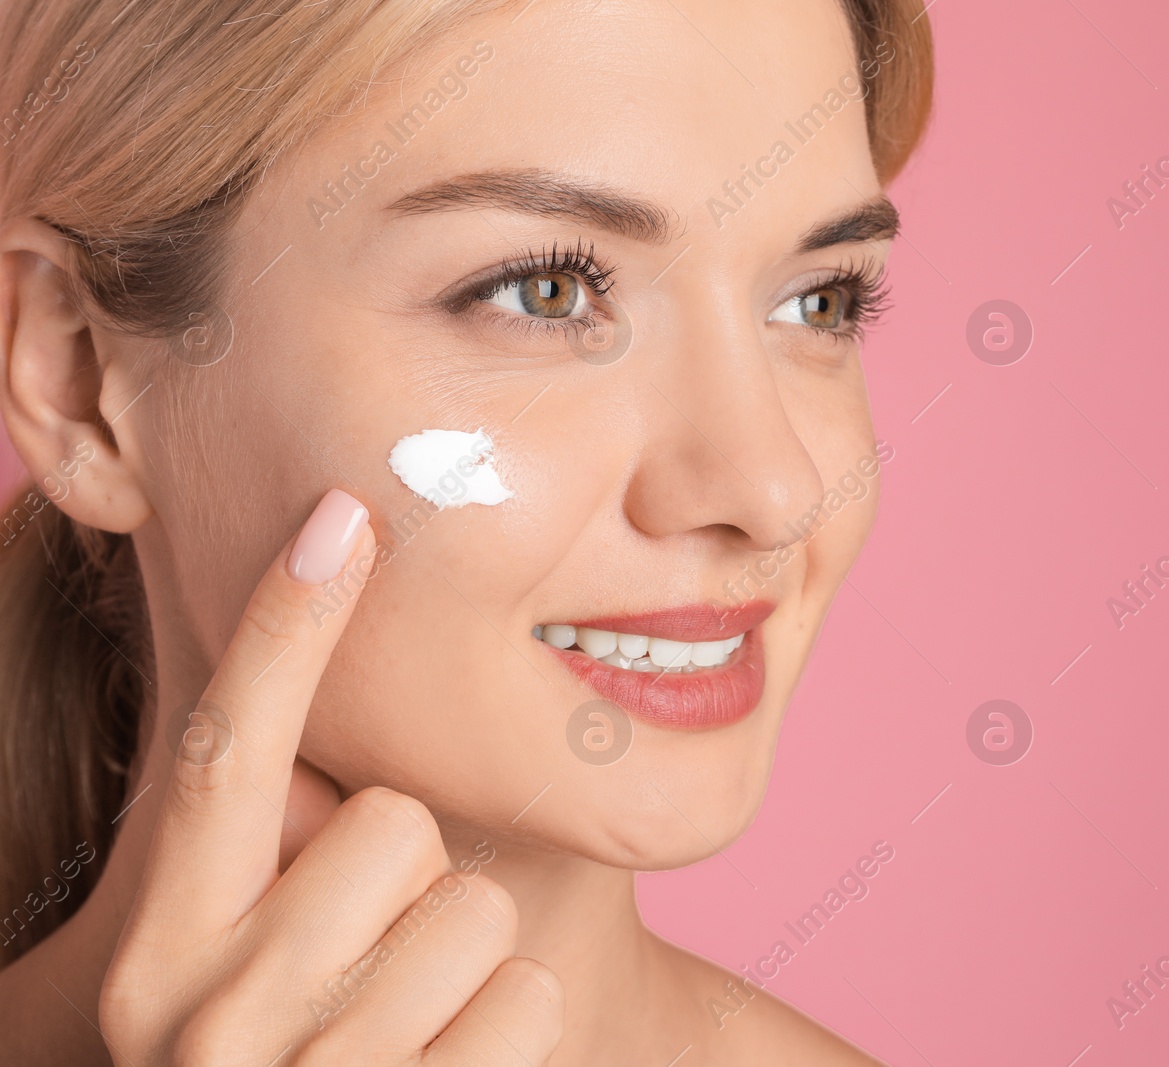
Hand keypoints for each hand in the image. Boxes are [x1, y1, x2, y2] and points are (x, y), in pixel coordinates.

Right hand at [99, 489, 562, 1064]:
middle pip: (390, 825)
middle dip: (421, 875)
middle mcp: (200, 1020)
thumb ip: (289, 841)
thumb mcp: (280, 953)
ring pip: (472, 908)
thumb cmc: (351, 1038)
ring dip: (476, 957)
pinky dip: (519, 1027)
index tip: (343, 515)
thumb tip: (344, 622)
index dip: (281, 629)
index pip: (222, 759)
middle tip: (390, 958)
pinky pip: (529, 998)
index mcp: (162, 950)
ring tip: (425, 1023)